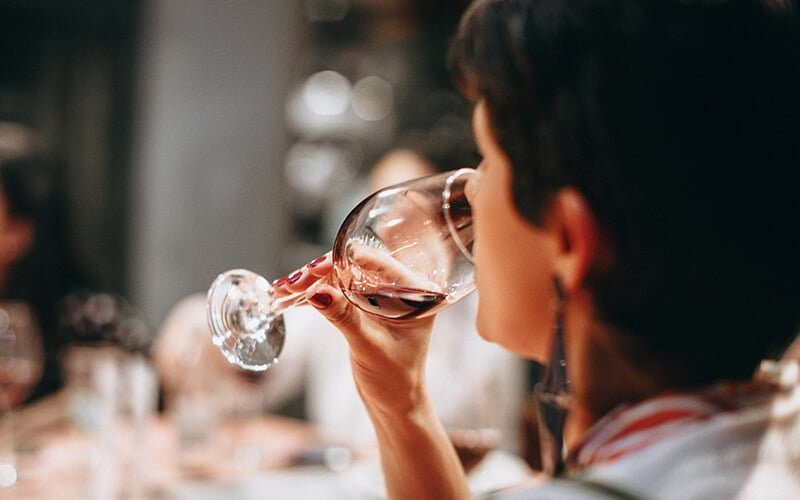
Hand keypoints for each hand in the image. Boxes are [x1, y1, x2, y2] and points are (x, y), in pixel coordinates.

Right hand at [274, 252, 435, 416]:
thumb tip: (316, 291)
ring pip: (342, 278)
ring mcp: (381, 297)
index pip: (376, 262)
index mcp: (415, 291)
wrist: (395, 404)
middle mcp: (400, 289)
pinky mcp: (365, 308)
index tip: (314, 268)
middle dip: (321, 273)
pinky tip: (290, 297)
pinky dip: (316, 295)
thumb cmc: (394, 379)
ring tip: (283, 288)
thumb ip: (343, 317)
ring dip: (312, 283)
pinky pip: (338, 293)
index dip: (342, 261)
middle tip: (293, 283)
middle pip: (354, 267)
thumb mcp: (368, 346)